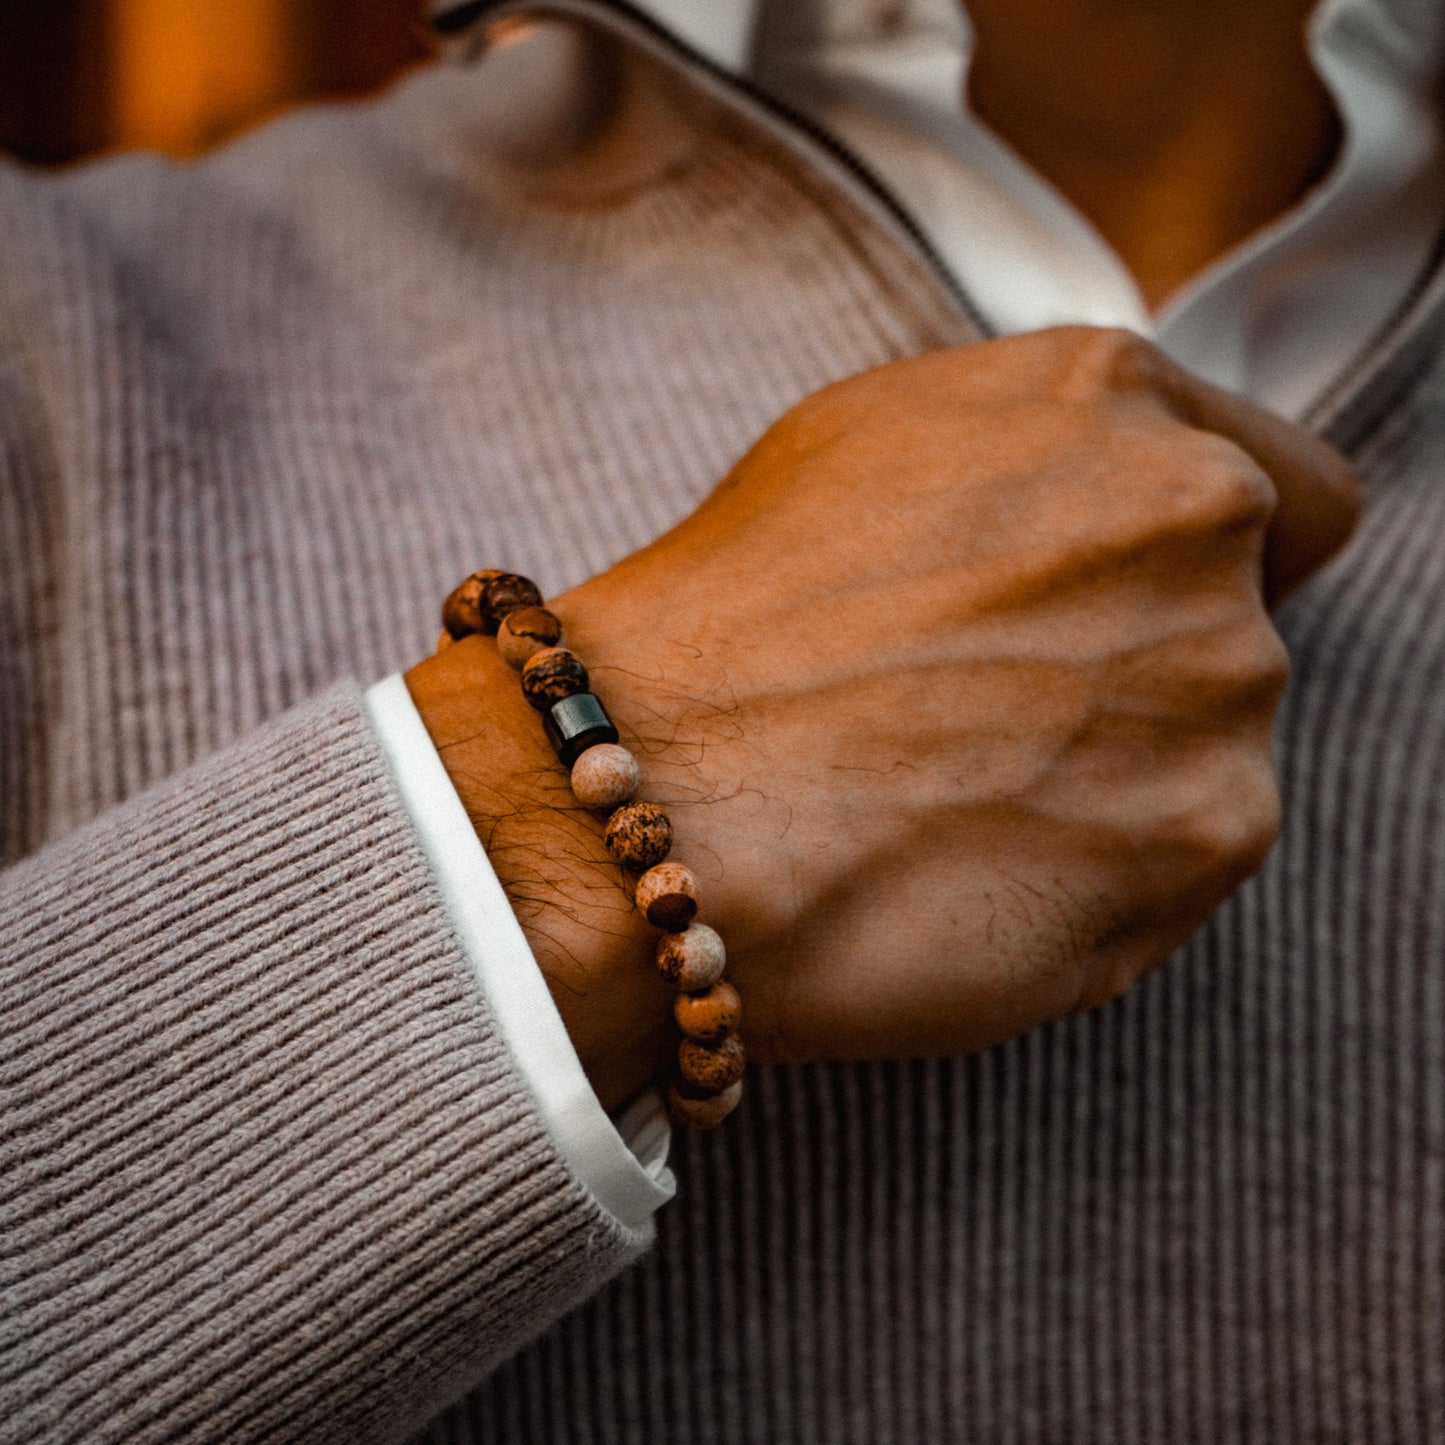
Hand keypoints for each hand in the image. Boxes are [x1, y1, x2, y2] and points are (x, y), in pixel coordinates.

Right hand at [410, 328, 1358, 1098]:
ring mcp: (1219, 681)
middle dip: (1142, 665)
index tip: (1125, 614)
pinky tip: (979, 868)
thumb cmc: (724, 623)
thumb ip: (1033, 456)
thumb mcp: (870, 448)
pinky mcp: (1210, 834)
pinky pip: (1184, 857)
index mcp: (1114, 401)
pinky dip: (1104, 872)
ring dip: (1120, 773)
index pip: (1284, 489)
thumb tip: (1104, 507)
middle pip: (1239, 620)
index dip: (1204, 561)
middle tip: (989, 719)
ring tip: (960, 801)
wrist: (648, 793)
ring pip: (1213, 744)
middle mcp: (1197, 518)